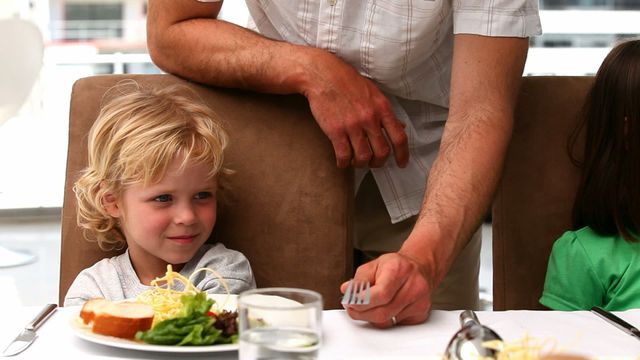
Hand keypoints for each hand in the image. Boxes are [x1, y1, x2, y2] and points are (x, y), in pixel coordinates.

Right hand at [302, 50, 407, 168]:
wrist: (322, 74)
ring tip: (356, 160)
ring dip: (361, 163)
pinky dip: (344, 163)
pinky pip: (344, 156)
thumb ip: (385, 111)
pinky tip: (343, 161)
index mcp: (382, 108)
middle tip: (373, 162)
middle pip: (382, 152)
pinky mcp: (335, 130)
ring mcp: (352, 125)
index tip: (402, 164)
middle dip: (378, 162)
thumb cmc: (347, 82)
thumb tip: (400, 127)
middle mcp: (369, 118)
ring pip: (363, 157)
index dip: (403, 154)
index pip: (399, 137)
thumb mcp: (373, 93)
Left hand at [340, 253, 432, 327]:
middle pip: (383, 312)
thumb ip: (359, 280)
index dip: (362, 302)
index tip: (350, 302)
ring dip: (371, 318)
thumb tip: (347, 291)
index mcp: (399, 270)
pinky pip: (396, 325)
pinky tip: (383, 309)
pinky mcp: (421, 314)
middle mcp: (414, 286)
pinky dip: (384, 320)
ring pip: (388, 322)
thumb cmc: (395, 266)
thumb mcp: (373, 265)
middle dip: (362, 313)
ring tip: (366, 307)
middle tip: (352, 307)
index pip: (381, 294)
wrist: (419, 267)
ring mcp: (419, 302)